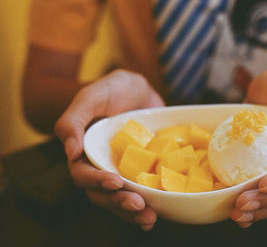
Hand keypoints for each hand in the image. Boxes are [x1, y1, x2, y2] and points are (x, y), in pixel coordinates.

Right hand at [55, 69, 164, 229]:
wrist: (140, 90)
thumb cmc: (112, 89)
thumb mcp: (92, 95)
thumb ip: (74, 120)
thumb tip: (70, 153)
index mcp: (84, 153)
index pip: (82, 175)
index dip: (96, 182)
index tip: (116, 181)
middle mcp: (101, 166)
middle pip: (102, 193)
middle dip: (118, 202)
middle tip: (138, 205)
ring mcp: (122, 171)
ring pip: (120, 198)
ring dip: (132, 212)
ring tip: (148, 217)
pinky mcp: (142, 172)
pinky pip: (141, 193)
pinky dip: (147, 206)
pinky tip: (156, 216)